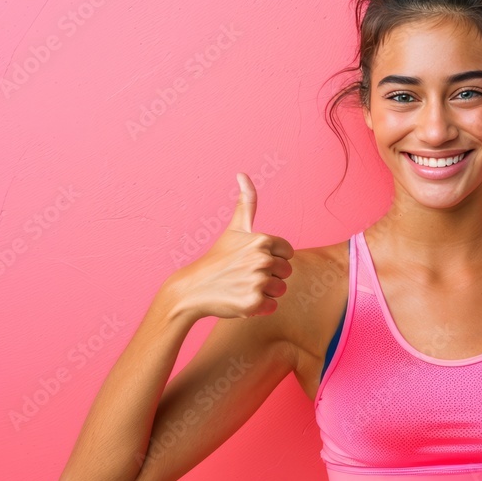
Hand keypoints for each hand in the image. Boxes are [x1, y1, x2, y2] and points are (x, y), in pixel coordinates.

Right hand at [170, 173, 293, 318]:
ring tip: (242, 286)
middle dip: (270, 276)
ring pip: (280, 290)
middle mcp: (261, 259)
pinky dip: (259, 307)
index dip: (273, 258)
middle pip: (286, 272)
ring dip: (265, 292)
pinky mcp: (253, 303)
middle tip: (245, 275)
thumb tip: (242, 173)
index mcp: (261, 240)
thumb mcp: (235, 228)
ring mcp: (257, 281)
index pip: (288, 253)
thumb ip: (246, 202)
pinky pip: (272, 306)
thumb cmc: (217, 258)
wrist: (193, 289)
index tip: (252, 259)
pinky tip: (241, 300)